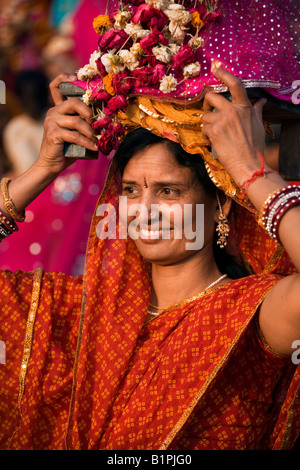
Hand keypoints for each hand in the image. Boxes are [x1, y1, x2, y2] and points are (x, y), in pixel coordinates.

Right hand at [36, 73, 97, 175]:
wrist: (51, 165)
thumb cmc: (67, 149)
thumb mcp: (76, 133)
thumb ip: (84, 123)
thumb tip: (105, 120)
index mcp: (58, 109)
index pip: (55, 87)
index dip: (64, 79)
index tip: (75, 78)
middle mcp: (53, 112)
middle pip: (73, 102)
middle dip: (89, 112)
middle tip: (97, 123)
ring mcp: (51, 122)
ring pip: (76, 120)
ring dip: (90, 131)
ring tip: (98, 139)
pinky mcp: (52, 134)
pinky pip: (74, 135)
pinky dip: (87, 142)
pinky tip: (94, 147)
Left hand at [202, 68, 267, 186]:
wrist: (249, 164)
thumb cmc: (255, 147)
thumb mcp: (258, 126)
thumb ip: (256, 111)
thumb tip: (262, 101)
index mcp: (244, 107)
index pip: (235, 84)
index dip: (224, 74)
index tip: (215, 68)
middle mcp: (233, 110)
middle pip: (212, 97)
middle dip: (206, 103)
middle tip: (207, 110)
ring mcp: (222, 120)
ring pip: (206, 116)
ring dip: (207, 125)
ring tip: (214, 136)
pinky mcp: (214, 130)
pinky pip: (204, 129)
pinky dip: (206, 136)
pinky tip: (213, 142)